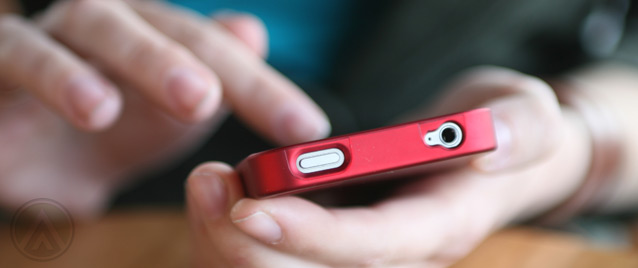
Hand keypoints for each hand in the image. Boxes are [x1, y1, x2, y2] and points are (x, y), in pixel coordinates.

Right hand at [0, 0, 328, 216]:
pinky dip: (49, 75)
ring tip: (108, 110)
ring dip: (106, 62)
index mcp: (159, 38)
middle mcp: (112, 27)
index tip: (305, 128)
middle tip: (203, 101)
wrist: (36, 148)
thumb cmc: (113, 126)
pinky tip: (85, 106)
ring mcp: (55, 37)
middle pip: (154, 26)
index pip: (217, 51)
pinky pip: (14, 53)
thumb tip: (252, 31)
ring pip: (85, 28)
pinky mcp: (2, 61)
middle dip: (179, 60)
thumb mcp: (171, 114)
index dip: (261, 87)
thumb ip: (215, 77)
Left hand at [186, 67, 592, 266]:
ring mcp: (363, 254)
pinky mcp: (336, 242)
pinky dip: (235, 232)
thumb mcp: (527, 114)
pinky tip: (221, 194)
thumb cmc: (502, 130)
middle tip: (207, 182)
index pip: (371, 247)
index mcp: (439, 226)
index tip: (249, 205)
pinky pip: (273, 256)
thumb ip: (521, 130)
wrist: (487, 152)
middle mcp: (396, 255)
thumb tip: (488, 147)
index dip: (309, 236)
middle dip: (248, 240)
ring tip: (207, 183)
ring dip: (230, 238)